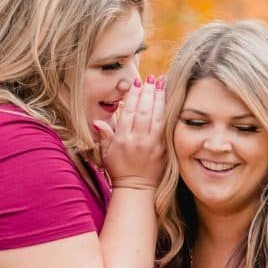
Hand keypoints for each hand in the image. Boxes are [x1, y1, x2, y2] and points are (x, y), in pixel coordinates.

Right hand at [91, 75, 165, 189]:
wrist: (136, 189)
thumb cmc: (119, 170)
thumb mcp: (105, 154)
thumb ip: (104, 136)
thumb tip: (97, 122)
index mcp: (121, 140)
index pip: (128, 113)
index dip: (133, 97)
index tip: (136, 84)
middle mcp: (137, 141)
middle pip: (143, 111)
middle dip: (147, 92)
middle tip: (151, 78)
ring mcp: (151, 144)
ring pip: (156, 116)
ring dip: (159, 97)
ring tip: (161, 82)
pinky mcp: (162, 149)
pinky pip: (165, 126)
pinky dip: (167, 111)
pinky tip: (169, 99)